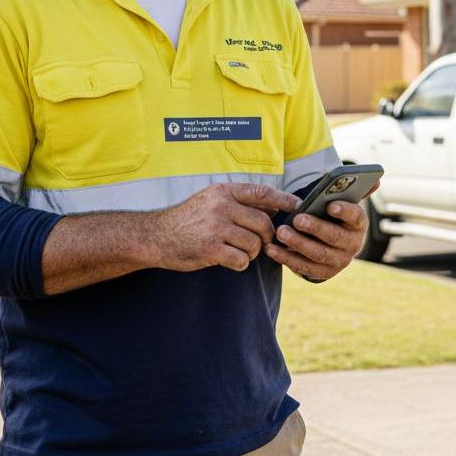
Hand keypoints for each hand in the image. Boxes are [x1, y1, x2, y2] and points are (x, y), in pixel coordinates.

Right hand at [146, 183, 299, 271]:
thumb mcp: (212, 201)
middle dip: (267, 236)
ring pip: (254, 244)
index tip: (299, 205)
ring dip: (252, 252)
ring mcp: (216, 228)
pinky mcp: (211, 249)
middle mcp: (221, 206)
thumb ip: (242, 202)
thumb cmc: (188, 219)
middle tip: (261, 242)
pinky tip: (229, 260)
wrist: (156, 236)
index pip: (262, 193)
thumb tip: (276, 204)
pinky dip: (240, 263)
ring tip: (239, 251)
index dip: (284, 199)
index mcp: (223, 192)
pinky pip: (241, 260)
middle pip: (263, 223)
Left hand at [265, 183, 377, 282]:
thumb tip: (377, 179)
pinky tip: (272, 249)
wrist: (328, 242)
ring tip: (281, 232)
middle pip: (335, 237)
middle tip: (297, 219)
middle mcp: (352, 244)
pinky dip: (286, 259)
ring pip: (318, 254)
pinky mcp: (323, 273)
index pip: (356, 216)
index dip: (344, 211)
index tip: (331, 204)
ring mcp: (338, 261)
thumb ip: (353, 190)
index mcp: (358, 224)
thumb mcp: (341, 203)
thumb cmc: (331, 216)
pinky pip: (304, 268)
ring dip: (298, 244)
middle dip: (315, 228)